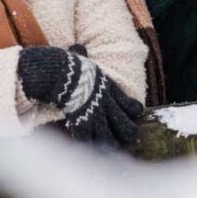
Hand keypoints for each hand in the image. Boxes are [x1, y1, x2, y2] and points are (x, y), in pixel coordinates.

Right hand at [18, 46, 143, 148]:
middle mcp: (105, 103)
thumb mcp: (81, 58)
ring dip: (110, 142)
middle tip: (128, 138)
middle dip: (127, 132)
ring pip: (110, 136)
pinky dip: (88, 144)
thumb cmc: (69, 64)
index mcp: (108, 88)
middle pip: (125, 124)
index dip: (133, 111)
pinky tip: (87, 149)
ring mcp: (95, 115)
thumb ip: (82, 56)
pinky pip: (88, 139)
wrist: (61, 74)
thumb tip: (77, 47)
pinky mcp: (82, 122)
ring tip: (111, 150)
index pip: (129, 104)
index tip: (135, 114)